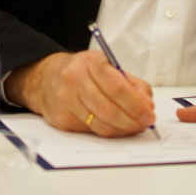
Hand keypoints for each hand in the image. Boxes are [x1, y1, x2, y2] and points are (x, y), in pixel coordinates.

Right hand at [4, 51, 154, 137]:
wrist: (47, 77)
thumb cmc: (82, 72)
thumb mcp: (108, 67)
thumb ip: (132, 84)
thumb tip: (147, 105)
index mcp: (90, 63)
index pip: (116, 86)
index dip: (136, 104)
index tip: (149, 113)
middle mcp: (75, 79)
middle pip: (109, 109)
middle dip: (132, 121)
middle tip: (144, 124)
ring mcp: (66, 99)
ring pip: (100, 124)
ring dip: (122, 130)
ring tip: (133, 127)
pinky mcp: (61, 118)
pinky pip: (90, 131)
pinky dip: (107, 132)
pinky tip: (114, 127)